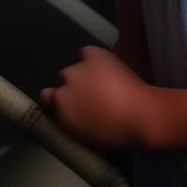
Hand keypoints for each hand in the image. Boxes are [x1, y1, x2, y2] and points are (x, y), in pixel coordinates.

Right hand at [39, 46, 154, 148]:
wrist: (141, 115)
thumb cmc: (114, 133)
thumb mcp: (82, 133)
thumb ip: (69, 118)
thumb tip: (67, 110)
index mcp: (60, 105)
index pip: (46, 97)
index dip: (57, 100)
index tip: (69, 104)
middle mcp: (65, 83)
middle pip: (62, 80)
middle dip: (72, 87)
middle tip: (89, 95)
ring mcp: (79, 67)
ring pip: (74, 67)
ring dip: (83, 73)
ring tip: (100, 82)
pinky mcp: (94, 55)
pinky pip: (85, 53)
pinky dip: (91, 59)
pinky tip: (101, 67)